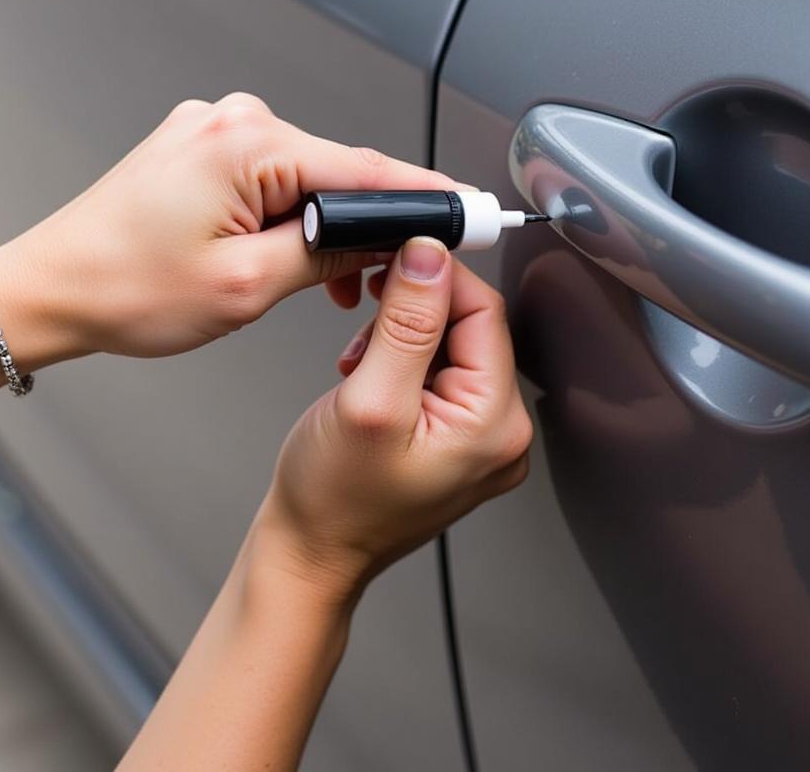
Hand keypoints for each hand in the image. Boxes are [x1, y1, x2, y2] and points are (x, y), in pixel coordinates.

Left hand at [0, 93, 457, 363]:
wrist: (52, 288)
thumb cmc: (124, 288)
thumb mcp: (247, 286)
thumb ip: (328, 255)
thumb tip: (379, 238)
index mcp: (245, 145)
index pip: (366, 168)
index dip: (426, 198)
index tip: (469, 214)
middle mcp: (231, 122)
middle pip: (338, 171)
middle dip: (367, 226)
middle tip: (380, 282)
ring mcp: (213, 131)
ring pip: (306, 178)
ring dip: (324, 229)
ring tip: (316, 286)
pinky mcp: (202, 149)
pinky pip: (270, 177)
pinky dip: (289, 216)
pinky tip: (286, 256)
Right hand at [258, 237, 532, 601]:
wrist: (310, 552)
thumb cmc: (332, 500)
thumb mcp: (368, 398)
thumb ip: (405, 323)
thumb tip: (429, 258)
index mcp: (493, 424)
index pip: (484, 312)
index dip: (436, 278)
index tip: (394, 260)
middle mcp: (500, 433)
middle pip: (471, 327)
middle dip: (414, 312)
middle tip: (367, 322)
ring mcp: (478, 438)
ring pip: (452, 345)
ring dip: (403, 335)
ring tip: (362, 363)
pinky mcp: (454, 437)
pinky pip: (440, 372)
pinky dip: (402, 359)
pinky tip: (371, 376)